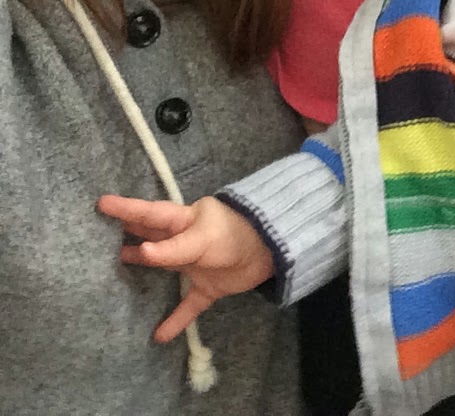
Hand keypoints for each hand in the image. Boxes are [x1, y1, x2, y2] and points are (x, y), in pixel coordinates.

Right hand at [98, 194, 273, 341]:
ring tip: (114, 266)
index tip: (100, 202)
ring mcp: (196, 263)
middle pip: (151, 236)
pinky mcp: (209, 286)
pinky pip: (188, 304)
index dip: (125, 208)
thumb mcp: (203, 237)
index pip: (149, 214)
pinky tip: (159, 335)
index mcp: (184, 221)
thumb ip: (173, 248)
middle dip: (129, 233)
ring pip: (164, 266)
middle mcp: (186, 240)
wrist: (272, 252)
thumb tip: (141, 252)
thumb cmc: (235, 235)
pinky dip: (176, 319)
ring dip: (143, 266)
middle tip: (99, 233)